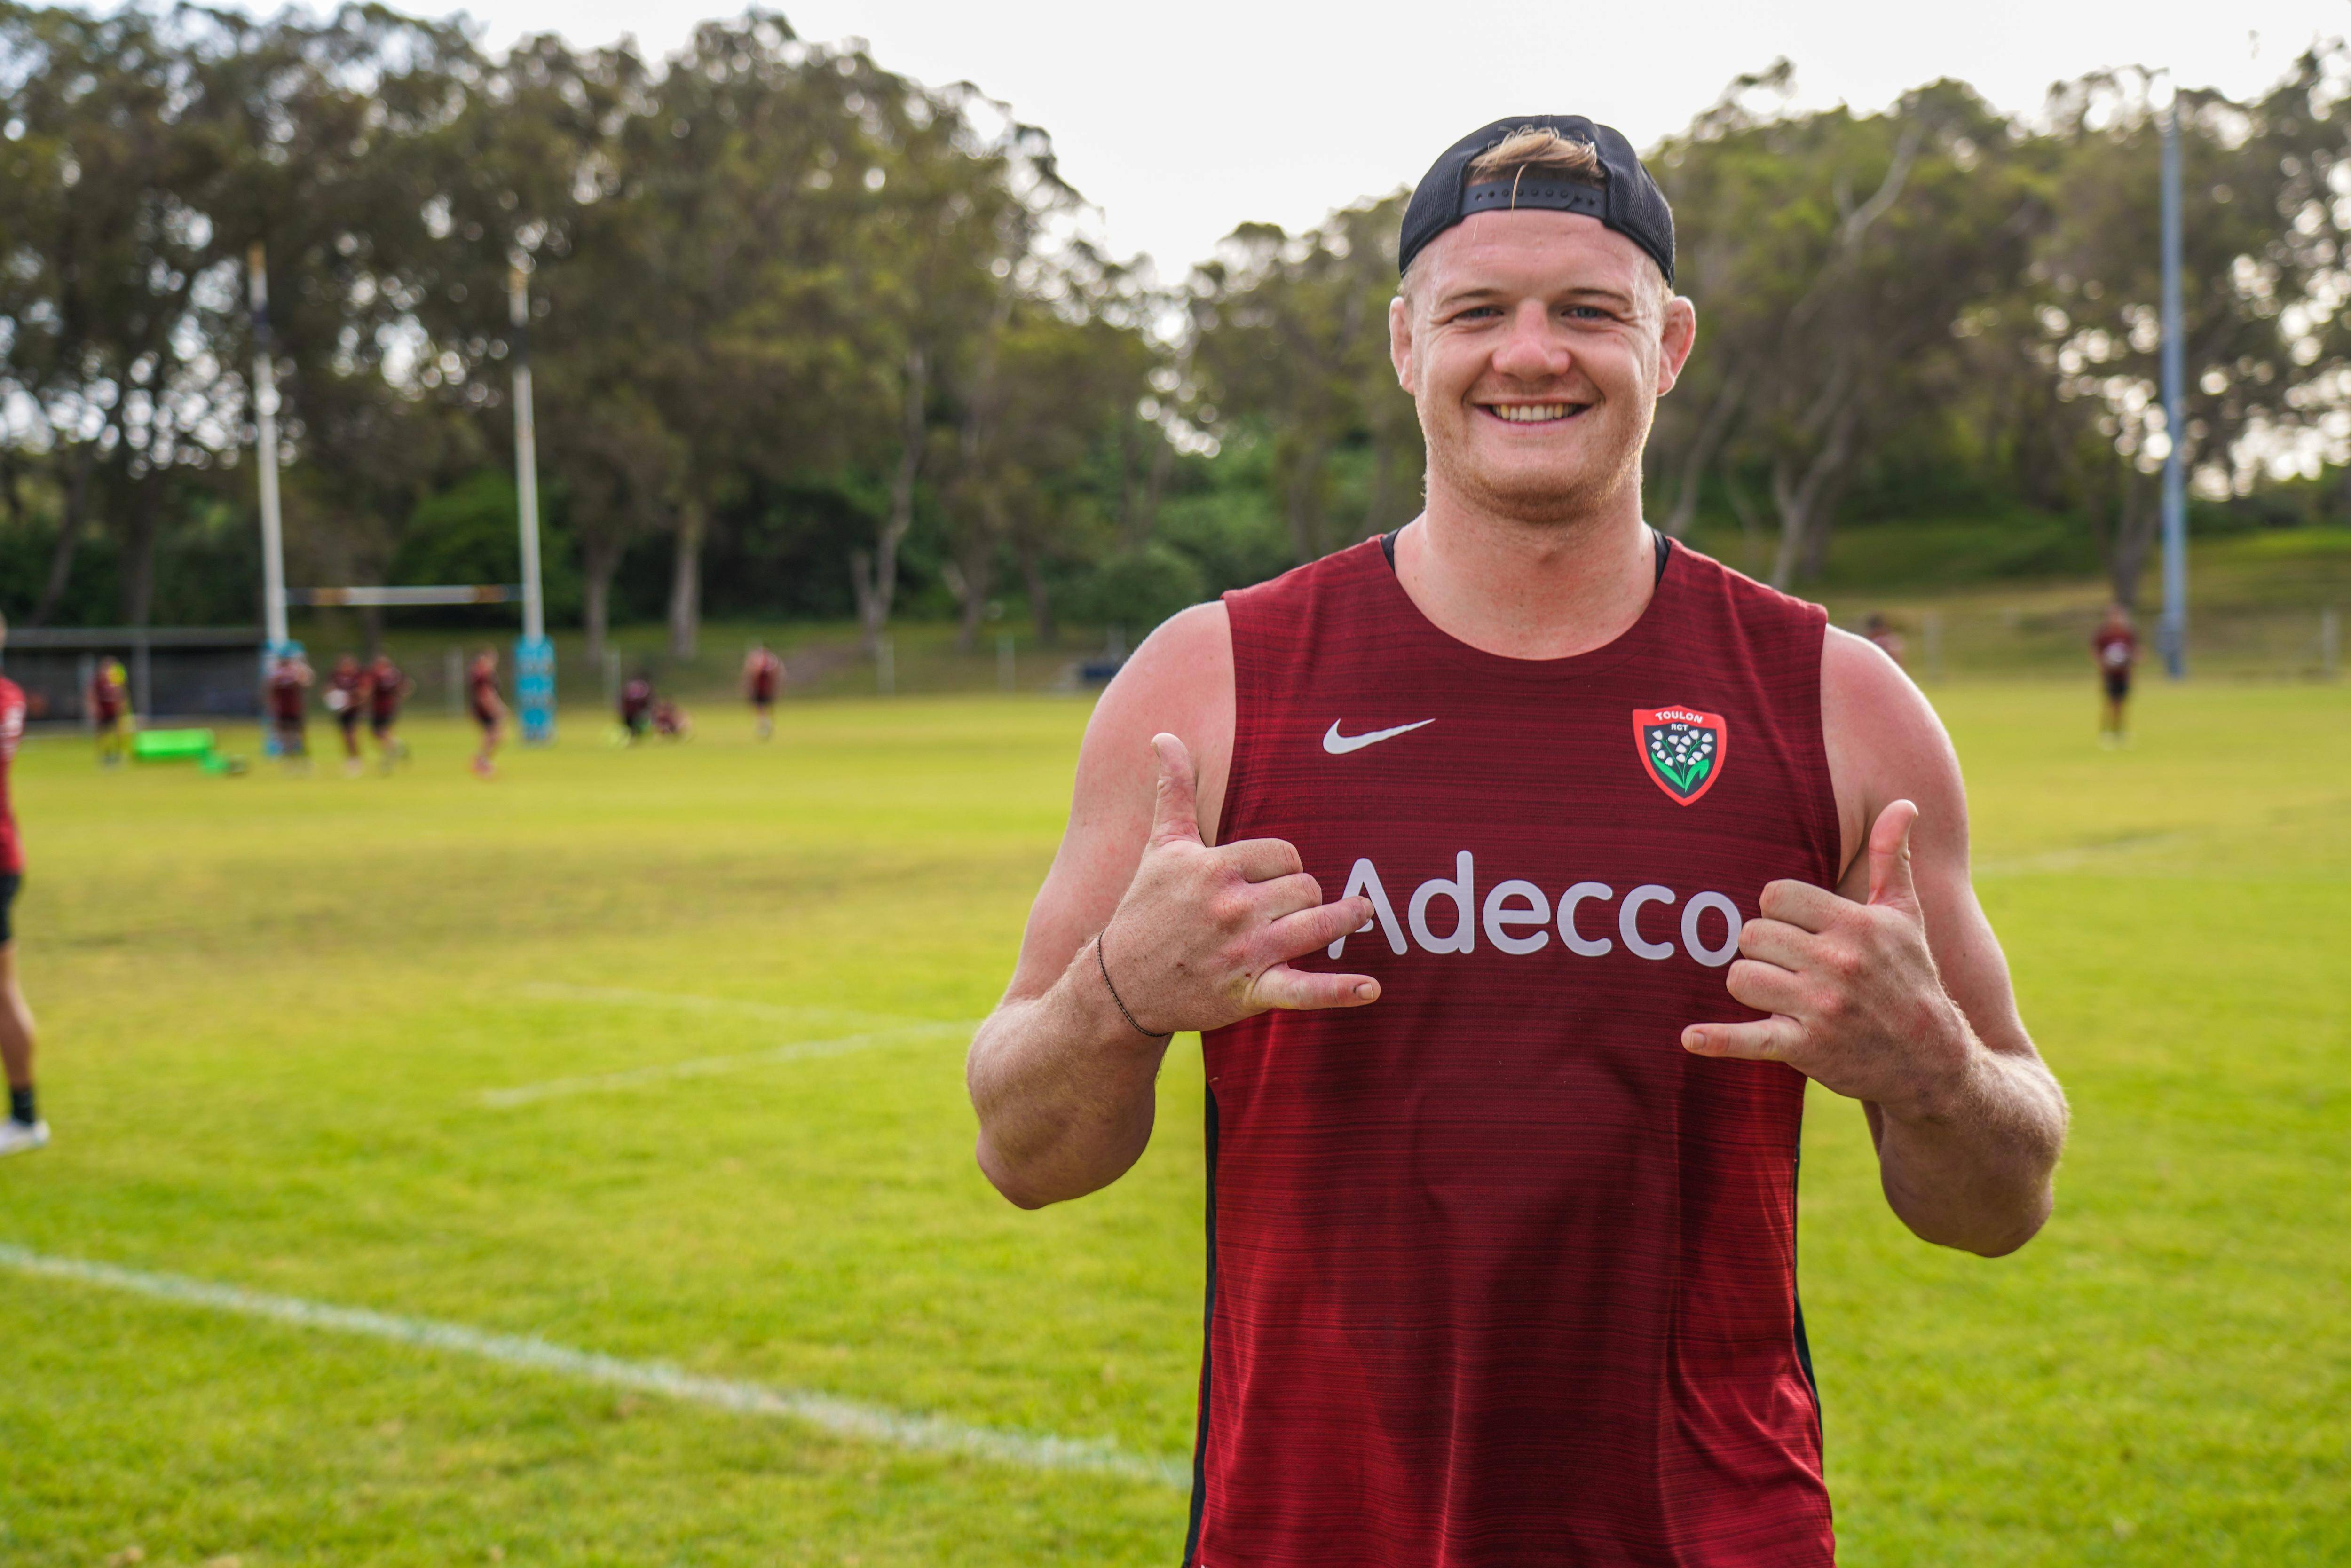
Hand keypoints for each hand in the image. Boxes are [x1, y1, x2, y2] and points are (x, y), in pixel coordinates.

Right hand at [1097, 734, 1379, 1034]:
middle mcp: (1233, 908)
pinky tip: (1371, 989)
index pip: (1285, 855)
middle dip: (1303, 894)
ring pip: (1317, 925)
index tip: (1273, 878)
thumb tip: (1164, 736)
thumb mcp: (1161, 847)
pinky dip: (1340, 992)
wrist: (1121, 983)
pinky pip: (1305, 991)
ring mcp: (1244, 953)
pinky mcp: (1250, 993)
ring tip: (1361, 912)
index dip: (1285, 865)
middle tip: (1291, 905)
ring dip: (1344, 919)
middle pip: (1305, 888)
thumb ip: (1174, 790)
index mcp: (1215, 869)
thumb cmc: (1145, 908)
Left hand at [1682, 800, 1972, 1116]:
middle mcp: (1838, 963)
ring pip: (1741, 977)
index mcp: (1856, 925)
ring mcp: (1821, 1007)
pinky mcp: (1807, 1047)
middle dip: (1762, 949)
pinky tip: (1690, 1038)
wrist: (1933, 1060)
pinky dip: (1718, 1040)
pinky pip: (1750, 1038)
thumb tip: (1903, 804)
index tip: (1794, 928)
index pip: (1775, 896)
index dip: (1776, 911)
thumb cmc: (1912, 979)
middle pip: (1752, 935)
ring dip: (1751, 985)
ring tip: (1779, 993)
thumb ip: (1893, 859)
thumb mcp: (1907, 917)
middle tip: (1789, 965)